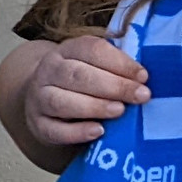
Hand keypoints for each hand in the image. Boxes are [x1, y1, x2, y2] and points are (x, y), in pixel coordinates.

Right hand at [18, 35, 150, 149]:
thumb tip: (143, 80)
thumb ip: (116, 69)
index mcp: (67, 50)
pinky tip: (98, 131)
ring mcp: (39, 98)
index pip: (91, 50)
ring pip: (61, 101)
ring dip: (94, 106)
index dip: (119, 62)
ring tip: (120, 111)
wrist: (42, 97)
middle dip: (113, 86)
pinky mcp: (38, 125)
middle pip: (77, 76)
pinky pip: (54, 130)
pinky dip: (76, 132)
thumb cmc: (81, 81)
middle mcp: (49, 71)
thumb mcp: (94, 65)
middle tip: (140, 96)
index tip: (144, 77)